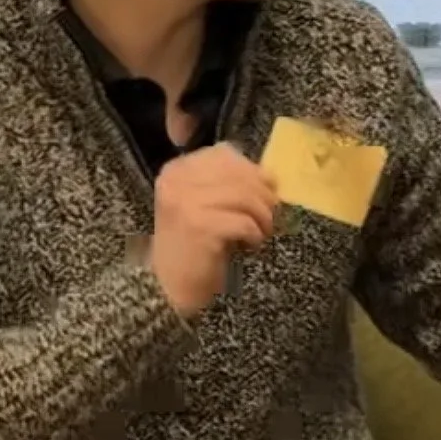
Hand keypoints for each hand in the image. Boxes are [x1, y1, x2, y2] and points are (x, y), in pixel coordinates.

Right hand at [148, 145, 277, 318]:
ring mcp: (186, 203)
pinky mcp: (200, 227)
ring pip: (245, 196)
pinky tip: (251, 245)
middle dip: (263, 195)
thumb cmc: (192, 244)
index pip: (224, 154)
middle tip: (270, 215)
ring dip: (263, 216)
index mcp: (176, 170)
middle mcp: (177, 181)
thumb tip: (269, 173)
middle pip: (238, 174)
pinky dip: (255, 234)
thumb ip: (228, 183)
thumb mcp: (204, 203)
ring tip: (263, 231)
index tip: (265, 190)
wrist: (170, 285)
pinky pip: (244, 222)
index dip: (251, 170)